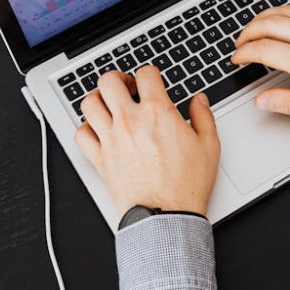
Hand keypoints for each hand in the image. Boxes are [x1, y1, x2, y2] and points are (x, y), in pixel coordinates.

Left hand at [74, 66, 220, 216]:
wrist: (167, 216)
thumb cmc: (187, 184)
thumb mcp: (209, 145)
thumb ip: (203, 116)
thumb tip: (199, 100)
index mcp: (157, 112)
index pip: (145, 74)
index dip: (150, 73)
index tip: (152, 81)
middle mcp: (129, 121)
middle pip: (109, 81)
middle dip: (118, 78)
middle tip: (127, 87)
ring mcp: (111, 139)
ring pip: (89, 103)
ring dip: (98, 98)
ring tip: (108, 104)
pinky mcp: (100, 159)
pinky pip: (81, 134)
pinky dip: (86, 128)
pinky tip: (98, 131)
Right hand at [233, 5, 289, 128]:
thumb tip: (263, 100)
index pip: (265, 48)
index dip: (244, 53)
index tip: (237, 59)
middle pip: (270, 23)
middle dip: (248, 32)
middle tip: (240, 44)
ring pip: (286, 12)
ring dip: (264, 18)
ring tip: (254, 29)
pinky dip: (286, 11)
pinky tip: (283, 19)